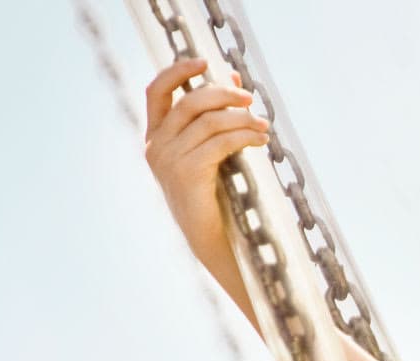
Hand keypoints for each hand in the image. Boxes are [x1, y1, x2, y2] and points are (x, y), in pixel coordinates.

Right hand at [143, 59, 269, 279]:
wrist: (215, 240)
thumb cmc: (216, 195)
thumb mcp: (212, 150)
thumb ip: (217, 117)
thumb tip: (233, 78)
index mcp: (156, 137)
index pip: (157, 91)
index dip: (178, 71)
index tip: (205, 61)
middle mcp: (156, 146)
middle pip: (189, 102)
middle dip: (223, 95)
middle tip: (251, 99)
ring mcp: (168, 161)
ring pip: (208, 122)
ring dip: (241, 119)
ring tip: (263, 127)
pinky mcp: (187, 175)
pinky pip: (219, 143)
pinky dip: (243, 137)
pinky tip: (259, 142)